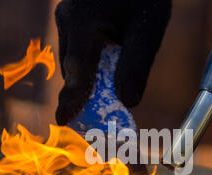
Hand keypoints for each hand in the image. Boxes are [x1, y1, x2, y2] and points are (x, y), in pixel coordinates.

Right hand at [55, 0, 171, 124]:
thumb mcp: (148, 30)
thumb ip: (136, 67)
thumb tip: (128, 103)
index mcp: (83, 23)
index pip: (77, 72)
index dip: (71, 99)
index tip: (63, 120)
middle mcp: (68, 20)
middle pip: (74, 69)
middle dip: (83, 95)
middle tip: (94, 120)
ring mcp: (67, 17)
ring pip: (74, 60)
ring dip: (87, 80)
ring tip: (103, 99)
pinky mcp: (72, 17)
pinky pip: (77, 49)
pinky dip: (88, 66)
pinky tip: (105, 71)